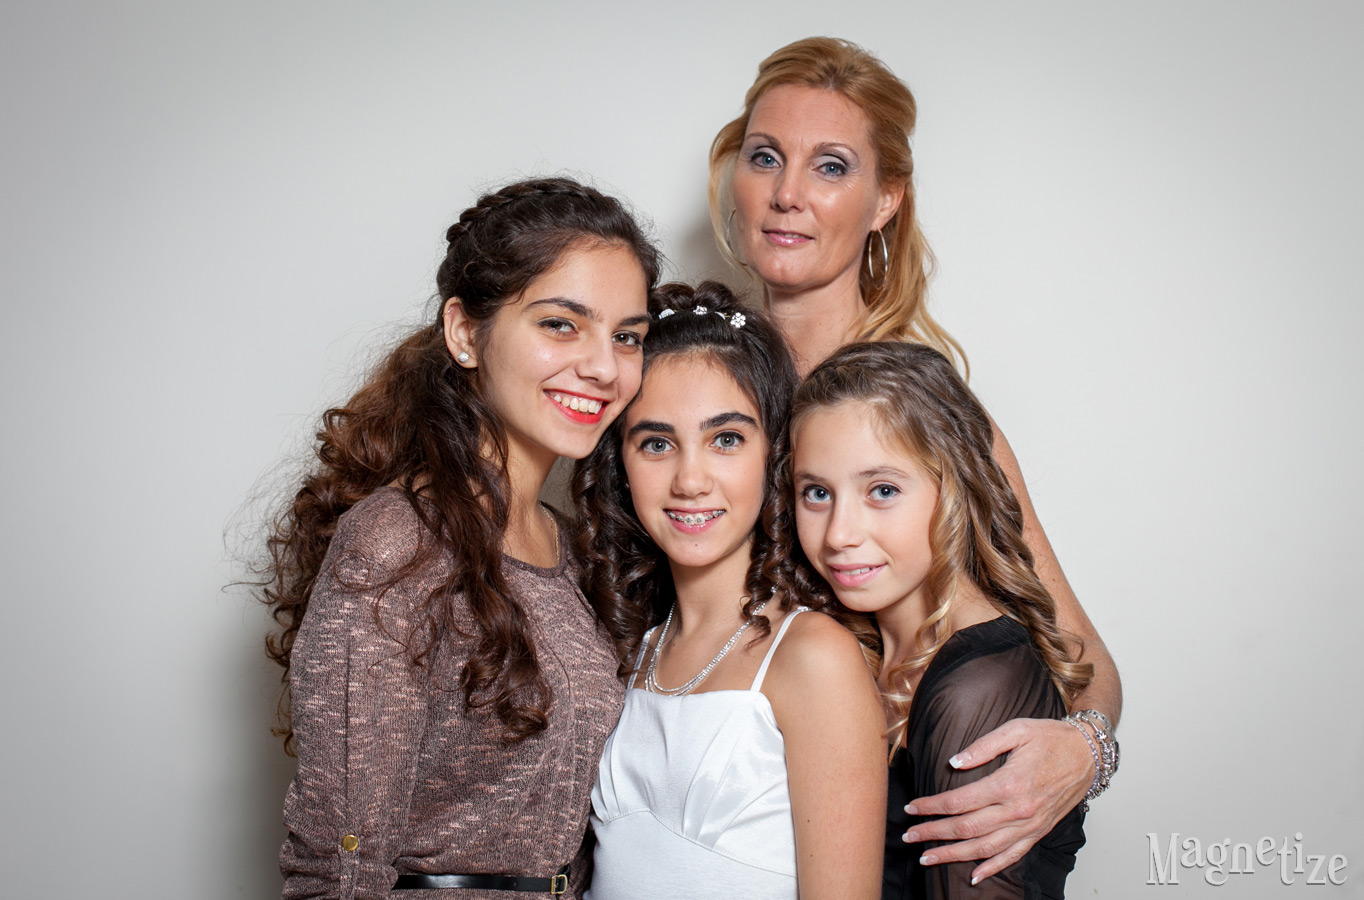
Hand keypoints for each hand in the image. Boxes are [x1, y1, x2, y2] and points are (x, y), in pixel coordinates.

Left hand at [903, 717, 1091, 883]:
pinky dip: (992, 868)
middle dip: (934, 834)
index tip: (912, 808)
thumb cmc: (1051, 737)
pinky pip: (1013, 856)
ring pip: (985, 848)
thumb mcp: (1016, 729)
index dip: (932, 807)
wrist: (1088, 753)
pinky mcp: (1039, 832)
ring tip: (928, 858)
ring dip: (954, 855)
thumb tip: (954, 762)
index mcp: (1008, 783)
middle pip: (967, 828)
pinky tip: (974, 875)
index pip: (960, 801)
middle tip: (909, 837)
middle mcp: (1018, 810)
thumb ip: (982, 746)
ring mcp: (1029, 825)